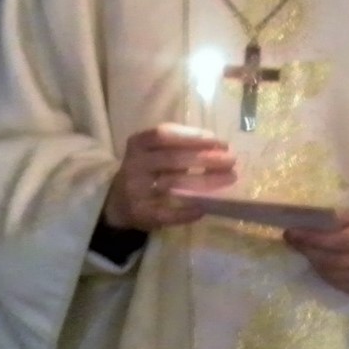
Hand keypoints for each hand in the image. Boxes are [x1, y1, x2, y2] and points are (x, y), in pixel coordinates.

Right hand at [104, 125, 235, 230]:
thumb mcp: (151, 151)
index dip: (192, 136)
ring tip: (230, 178)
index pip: (164, 135)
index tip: (217, 140)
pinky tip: (207, 206)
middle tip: (231, 159)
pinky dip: (189, 210)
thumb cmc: (145, 170)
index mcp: (137, 144)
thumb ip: (176, 146)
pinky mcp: (142, 214)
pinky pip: (169, 213)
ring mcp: (136, 191)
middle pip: (173, 159)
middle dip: (205, 158)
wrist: (116, 202)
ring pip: (174, 184)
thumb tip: (218, 147)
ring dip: (205, 181)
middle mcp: (134, 165)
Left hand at [282, 210, 348, 298]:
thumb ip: (336, 219)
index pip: (338, 241)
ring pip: (331, 274)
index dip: (312, 238)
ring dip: (313, 261)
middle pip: (332, 260)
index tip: (291, 232)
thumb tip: (304, 223)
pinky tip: (322, 262)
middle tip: (292, 240)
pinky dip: (324, 272)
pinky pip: (336, 283)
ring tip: (307, 249)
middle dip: (308, 250)